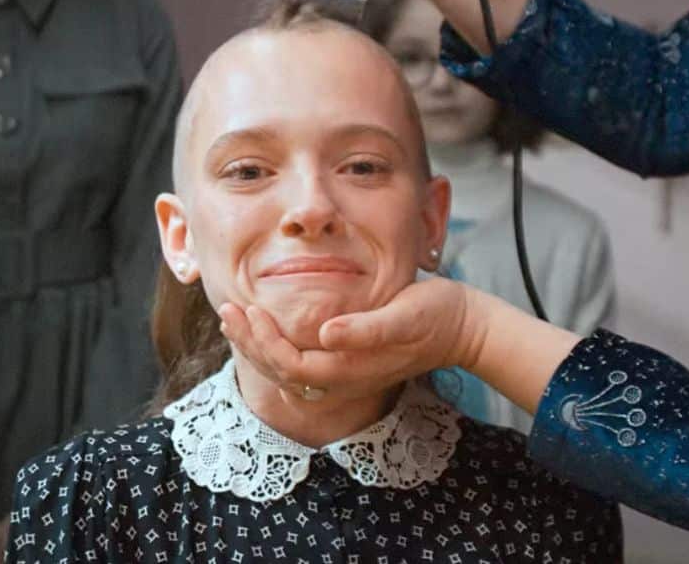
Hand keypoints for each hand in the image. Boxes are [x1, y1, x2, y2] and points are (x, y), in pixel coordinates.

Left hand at [219, 277, 484, 401]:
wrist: (462, 327)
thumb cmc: (435, 316)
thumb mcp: (404, 316)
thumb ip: (366, 329)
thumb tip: (327, 334)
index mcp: (350, 369)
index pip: (291, 365)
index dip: (265, 342)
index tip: (250, 310)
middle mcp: (343, 379)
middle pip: (281, 372)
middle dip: (249, 343)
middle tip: (226, 311)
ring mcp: (345, 374)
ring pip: (286, 371)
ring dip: (257, 346)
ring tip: (234, 320)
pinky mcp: (347, 362)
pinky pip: (300, 363)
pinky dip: (275, 347)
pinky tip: (265, 331)